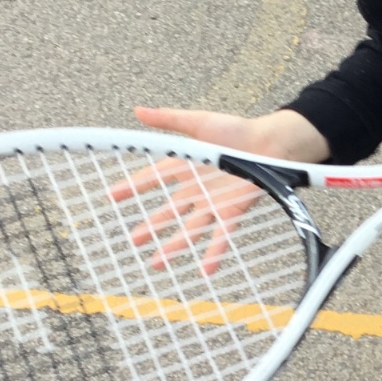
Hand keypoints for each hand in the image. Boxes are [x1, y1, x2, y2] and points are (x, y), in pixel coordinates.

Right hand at [110, 106, 327, 271]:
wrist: (271, 142)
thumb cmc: (238, 130)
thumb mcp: (198, 122)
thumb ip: (168, 120)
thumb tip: (138, 110)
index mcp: (187, 166)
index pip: (153, 178)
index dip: (132, 187)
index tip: (110, 196)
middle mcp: (198, 188)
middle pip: (168, 211)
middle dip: (150, 226)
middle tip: (133, 241)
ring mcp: (215, 202)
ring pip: (189, 229)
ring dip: (173, 246)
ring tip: (157, 263)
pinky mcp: (233, 211)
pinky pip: (220, 235)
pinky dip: (213, 253)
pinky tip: (204, 270)